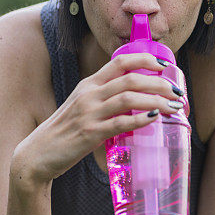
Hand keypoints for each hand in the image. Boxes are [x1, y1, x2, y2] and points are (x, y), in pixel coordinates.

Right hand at [11, 52, 183, 183]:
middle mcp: (89, 94)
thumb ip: (103, 101)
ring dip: (156, 100)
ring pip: (129, 98)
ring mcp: (89, 113)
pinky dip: (140, 119)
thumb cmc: (63, 133)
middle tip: (178, 93)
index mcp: (89, 85)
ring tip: (173, 108)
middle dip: (160, 83)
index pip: (120, 61)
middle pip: (131, 78)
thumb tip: (135, 103)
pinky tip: (154, 120)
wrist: (36, 155)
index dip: (147, 59)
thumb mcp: (81, 108)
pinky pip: (120, 123)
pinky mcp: (89, 134)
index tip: (167, 65)